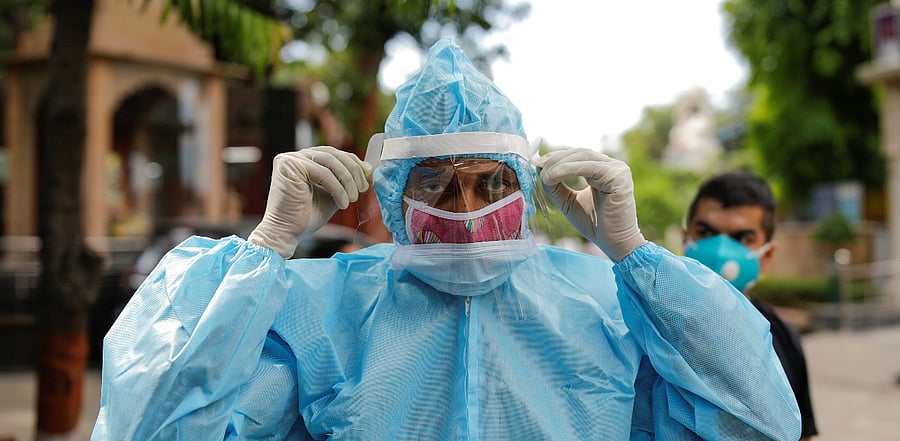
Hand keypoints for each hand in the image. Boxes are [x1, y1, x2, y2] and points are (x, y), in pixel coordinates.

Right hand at [248, 146, 371, 257]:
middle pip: (333, 154)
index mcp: (304, 160)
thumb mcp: (333, 194)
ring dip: (347, 181)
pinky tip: (342, 203)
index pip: (334, 153)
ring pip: (329, 161)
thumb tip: (369, 168)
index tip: (367, 177)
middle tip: (363, 188)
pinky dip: (337, 188)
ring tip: (352, 199)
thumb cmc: (307, 217)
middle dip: (353, 171)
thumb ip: (346, 180)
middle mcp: (295, 156)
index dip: (353, 162)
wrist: (287, 233)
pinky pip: (322, 172)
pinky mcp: (288, 166)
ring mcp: (289, 159)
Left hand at [533, 148, 645, 261]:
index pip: (578, 156)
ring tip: (544, 176)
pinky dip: (569, 169)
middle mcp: (613, 167)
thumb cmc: (594, 225)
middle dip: (556, 159)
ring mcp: (618, 170)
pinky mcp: (619, 177)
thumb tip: (540, 168)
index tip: (537, 163)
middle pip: (580, 153)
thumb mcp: (569, 202)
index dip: (557, 156)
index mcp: (604, 170)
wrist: (614, 244)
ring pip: (583, 157)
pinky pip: (589, 168)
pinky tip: (554, 175)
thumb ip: (556, 186)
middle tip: (538, 167)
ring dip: (560, 164)